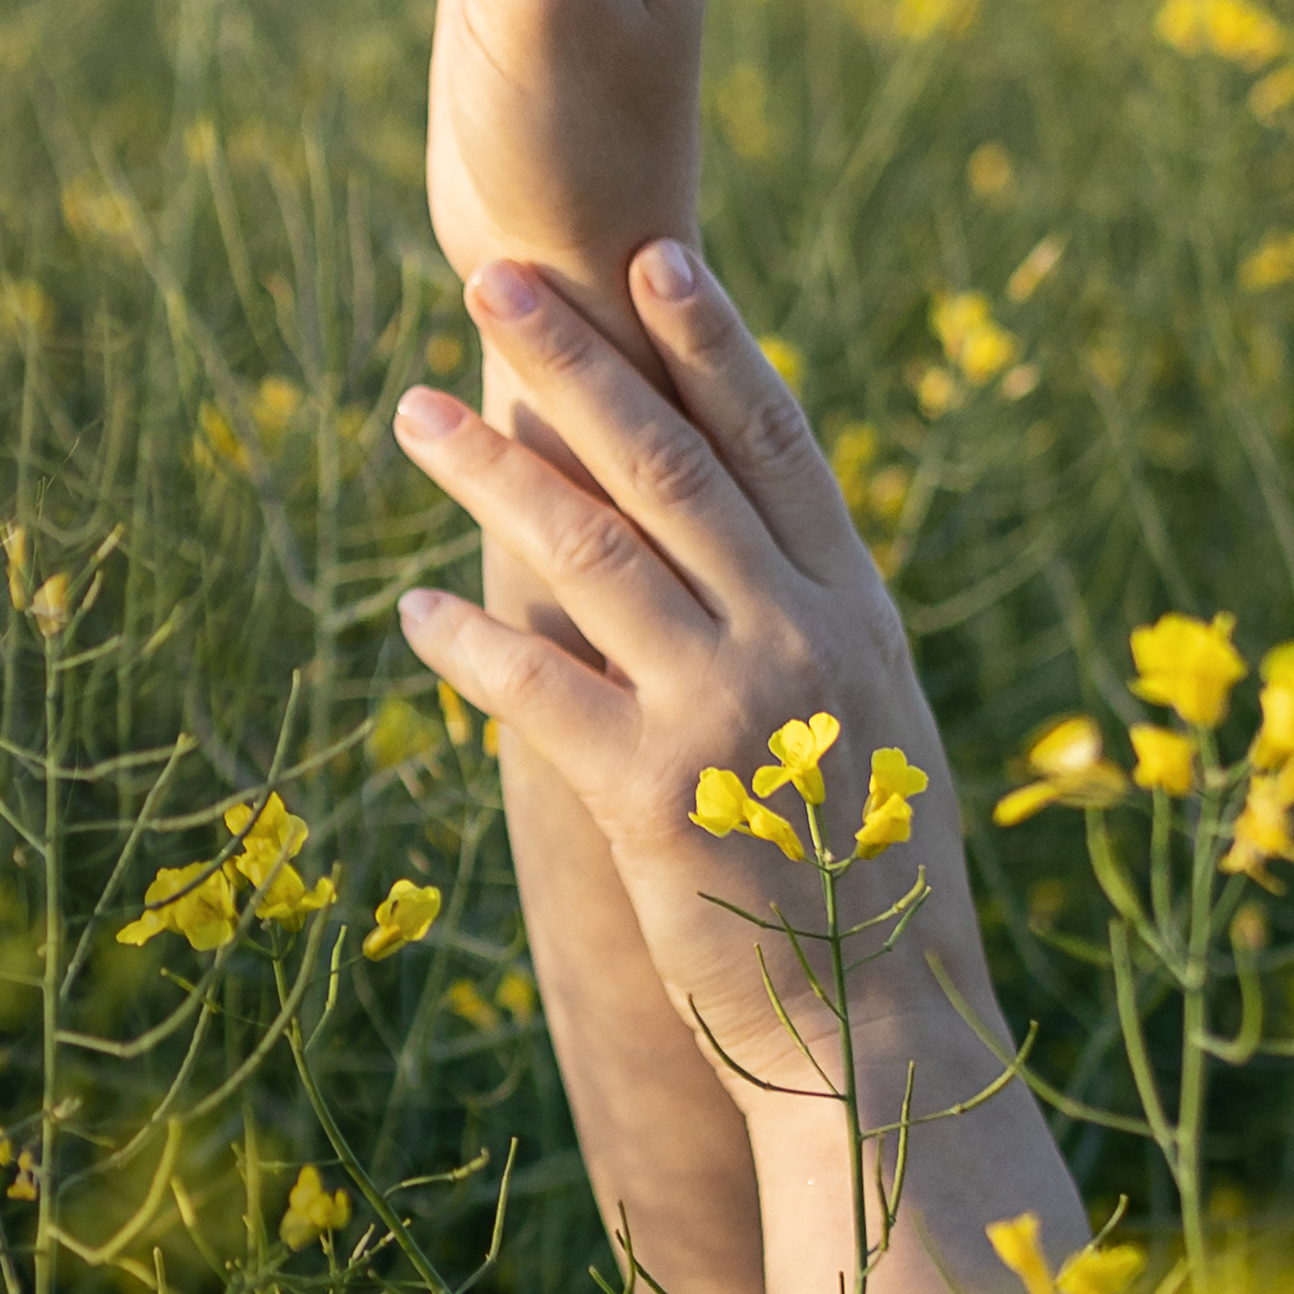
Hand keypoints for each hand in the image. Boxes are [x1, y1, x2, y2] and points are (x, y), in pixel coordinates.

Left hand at [387, 240, 1001, 1094]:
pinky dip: (470, 641)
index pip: (776, 444)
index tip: (654, 255)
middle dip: (578, 361)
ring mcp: (728, 711)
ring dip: (492, 471)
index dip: (713, 342)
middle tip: (493, 279)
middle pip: (671, 464)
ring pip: (592, 551)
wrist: (883, 1038)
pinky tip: (412, 605)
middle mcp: (797, 638)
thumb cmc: (874, 888)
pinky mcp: (653, 797)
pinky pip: (540, 692)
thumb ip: (815, 630)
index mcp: (855, 612)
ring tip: (411, 412)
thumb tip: (754, 550)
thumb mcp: (875, 730)